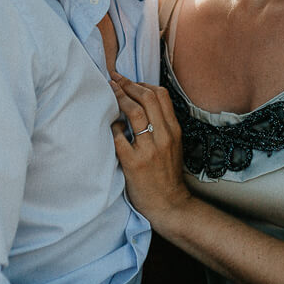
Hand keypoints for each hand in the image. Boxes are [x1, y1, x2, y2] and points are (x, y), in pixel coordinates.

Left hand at [110, 78, 192, 221]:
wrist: (168, 204)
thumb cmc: (166, 174)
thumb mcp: (173, 145)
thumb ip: (162, 125)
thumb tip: (141, 102)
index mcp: (174, 131)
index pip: (161, 96)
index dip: (142, 83)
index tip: (128, 80)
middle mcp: (164, 137)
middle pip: (147, 98)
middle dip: (128, 85)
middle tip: (114, 80)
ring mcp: (149, 150)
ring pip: (133, 113)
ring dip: (119, 99)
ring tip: (109, 93)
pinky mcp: (134, 163)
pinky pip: (119, 137)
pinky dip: (113, 127)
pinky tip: (111, 127)